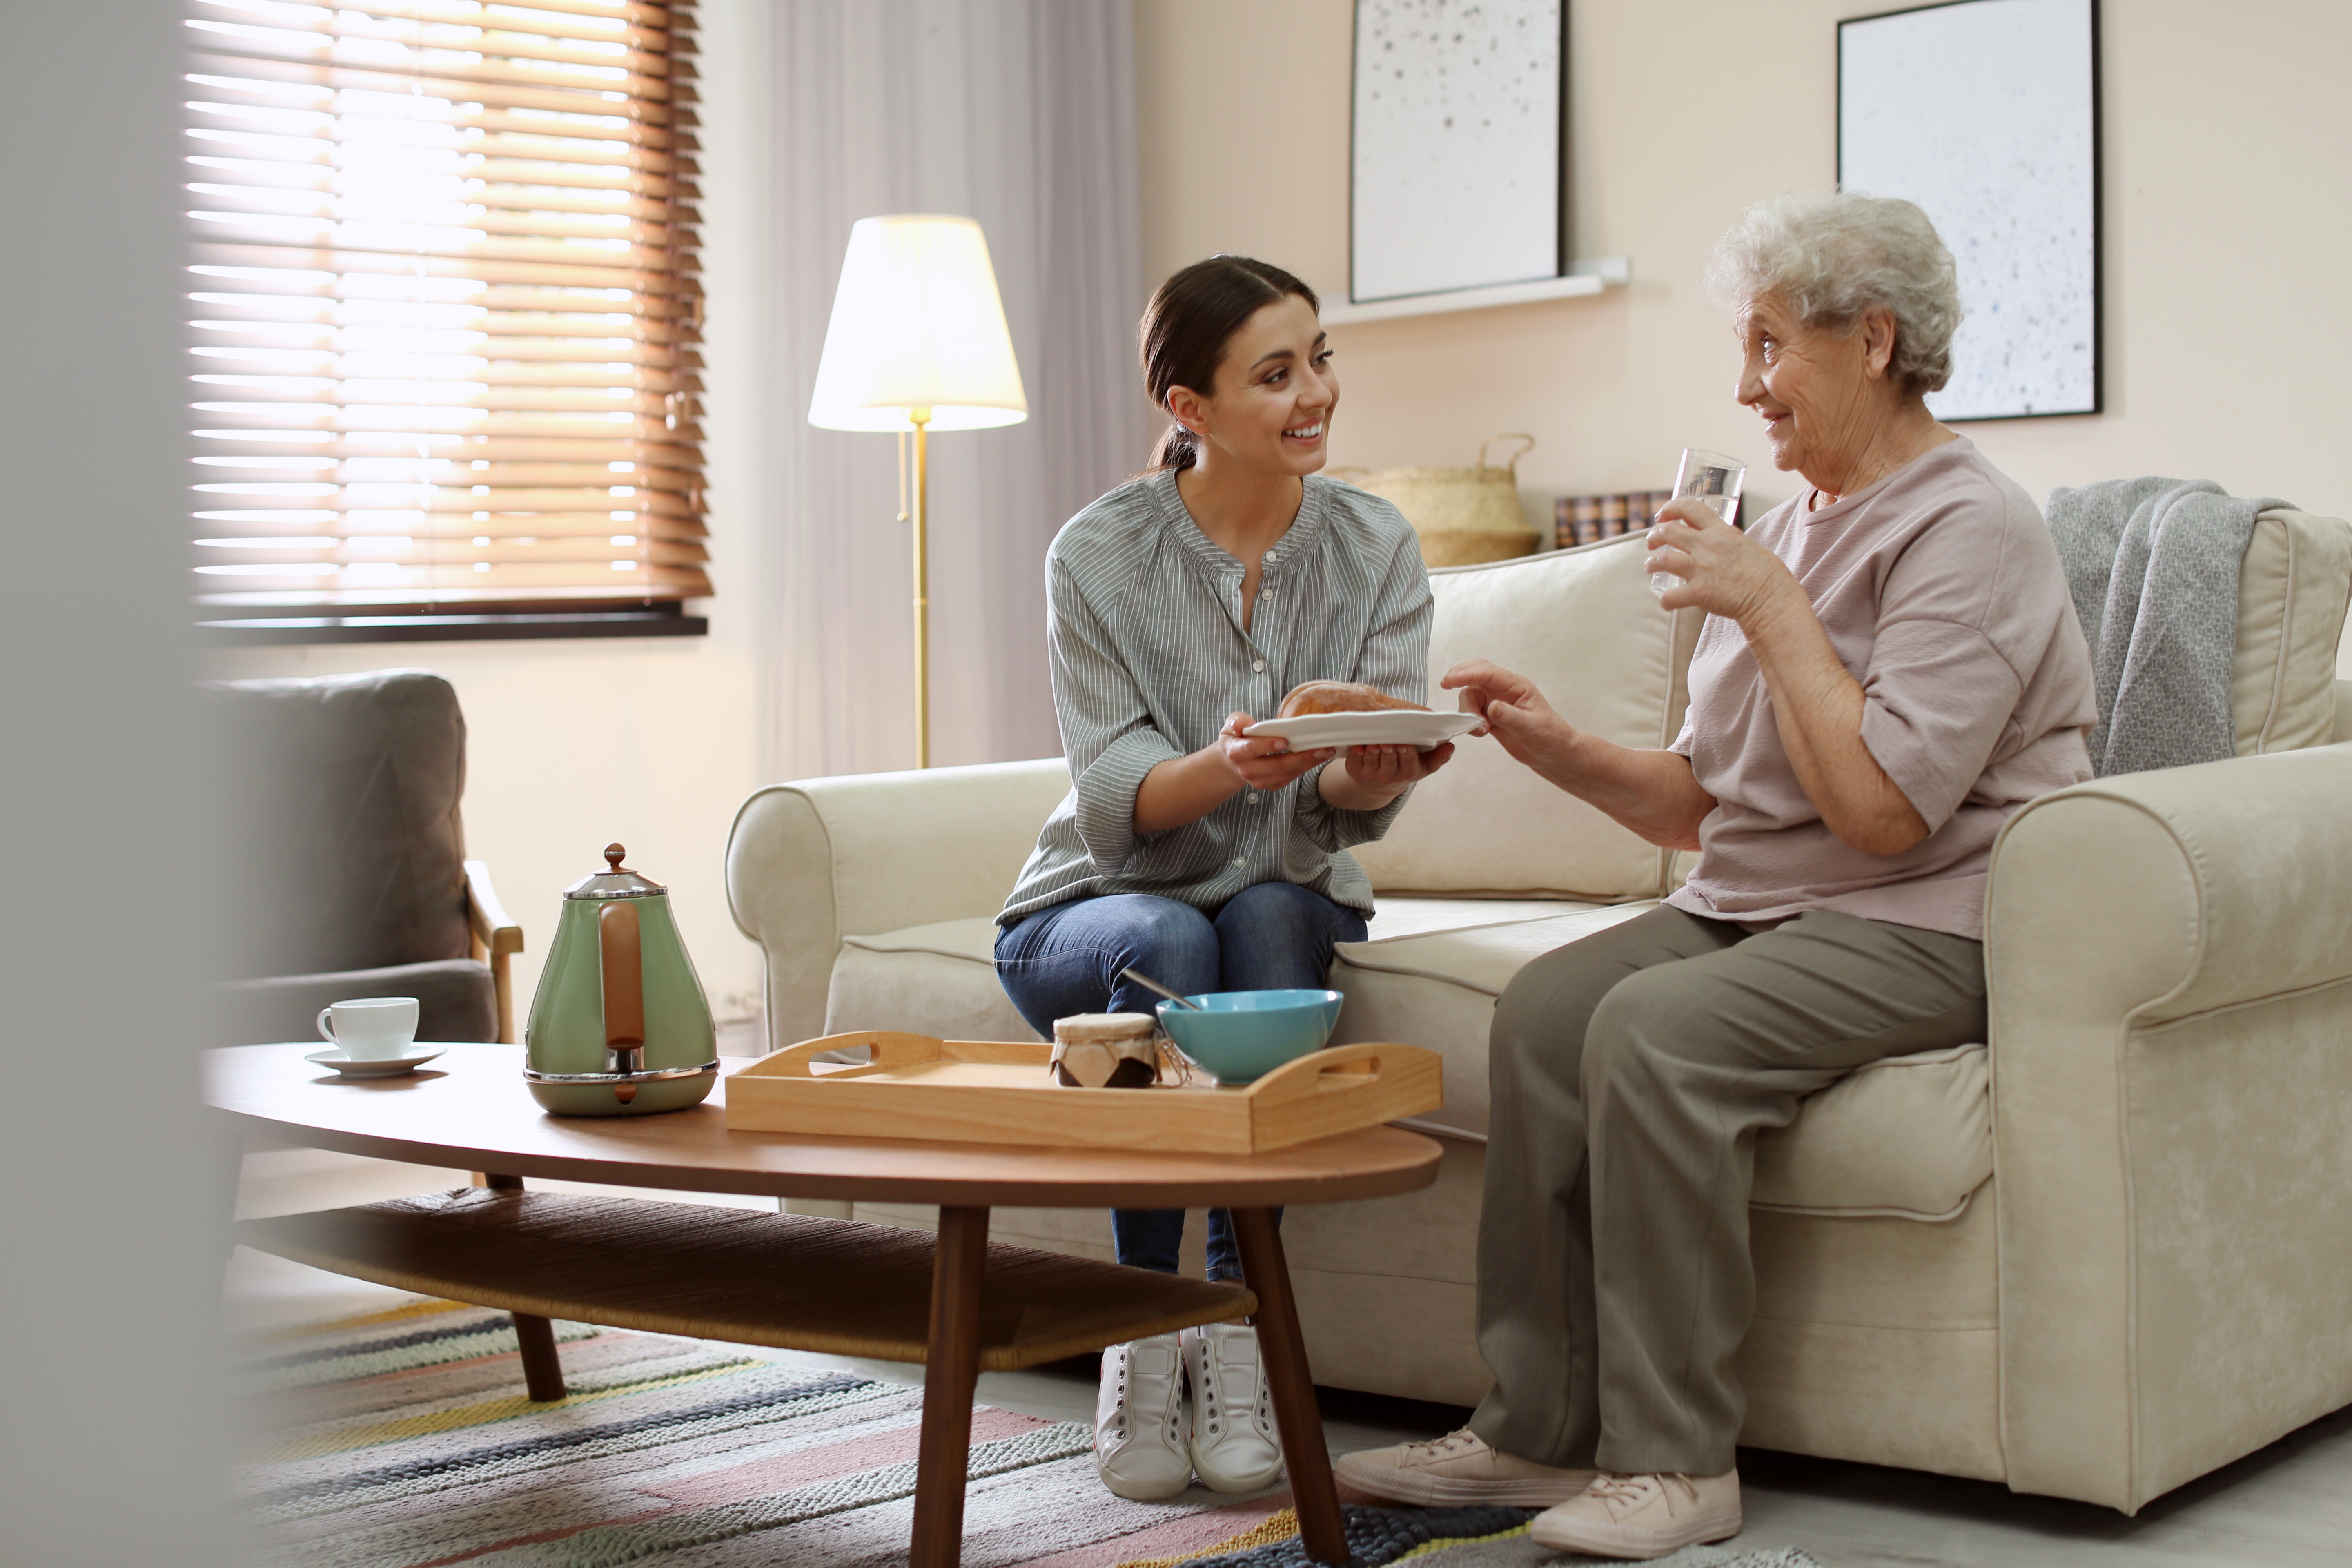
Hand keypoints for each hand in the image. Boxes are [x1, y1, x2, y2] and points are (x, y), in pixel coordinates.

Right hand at [1217, 711, 1331, 790]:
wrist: (1233, 761)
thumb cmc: (1237, 737)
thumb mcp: (1232, 725)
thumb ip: (1236, 721)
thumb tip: (1242, 725)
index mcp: (1236, 752)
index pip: (1251, 749)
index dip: (1267, 745)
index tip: (1284, 741)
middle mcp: (1247, 770)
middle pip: (1276, 765)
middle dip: (1301, 757)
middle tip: (1321, 747)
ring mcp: (1260, 780)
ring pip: (1287, 773)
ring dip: (1308, 763)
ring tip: (1326, 751)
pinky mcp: (1271, 785)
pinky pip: (1291, 777)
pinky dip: (1306, 767)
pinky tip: (1319, 758)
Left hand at [1339, 739, 1455, 794]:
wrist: (1379, 785)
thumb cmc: (1405, 768)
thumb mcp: (1424, 766)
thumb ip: (1439, 757)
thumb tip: (1451, 746)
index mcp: (1407, 772)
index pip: (1408, 762)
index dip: (1406, 753)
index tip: (1405, 744)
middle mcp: (1389, 776)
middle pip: (1389, 760)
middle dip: (1389, 751)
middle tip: (1388, 741)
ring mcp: (1371, 774)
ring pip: (1372, 760)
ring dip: (1373, 752)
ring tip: (1374, 743)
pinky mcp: (1355, 770)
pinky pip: (1355, 761)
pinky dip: (1357, 753)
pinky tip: (1359, 746)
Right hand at [1439, 659, 1574, 775]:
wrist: (1553, 755)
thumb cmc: (1550, 737)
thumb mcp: (1530, 727)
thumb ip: (1509, 716)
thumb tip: (1490, 706)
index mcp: (1516, 686)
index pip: (1487, 672)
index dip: (1466, 674)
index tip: (1448, 681)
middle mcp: (1504, 690)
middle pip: (1475, 675)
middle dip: (1460, 678)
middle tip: (1446, 686)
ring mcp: (1497, 702)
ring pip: (1471, 695)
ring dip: (1468, 710)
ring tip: (1482, 730)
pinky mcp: (1492, 716)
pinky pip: (1472, 711)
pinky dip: (1469, 720)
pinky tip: (1481, 732)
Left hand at [1645, 498, 1798, 624]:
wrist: (1772, 597)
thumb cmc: (1766, 574)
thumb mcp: (1746, 545)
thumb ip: (1726, 540)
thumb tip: (1717, 540)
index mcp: (1721, 531)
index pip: (1689, 507)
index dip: (1670, 508)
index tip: (1662, 516)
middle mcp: (1708, 546)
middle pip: (1669, 531)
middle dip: (1654, 536)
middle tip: (1652, 543)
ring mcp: (1702, 568)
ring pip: (1662, 559)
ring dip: (1652, 563)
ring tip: (1651, 566)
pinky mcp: (1699, 592)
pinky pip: (1670, 596)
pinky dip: (1665, 600)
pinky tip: (1667, 601)